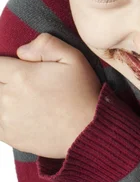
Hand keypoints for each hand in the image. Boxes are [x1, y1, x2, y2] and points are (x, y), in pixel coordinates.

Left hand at [0, 33, 101, 158]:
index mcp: (21, 76)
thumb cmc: (83, 94)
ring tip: (23, 98)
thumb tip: (22, 50)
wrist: (89, 130)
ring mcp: (7, 119)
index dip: (4, 64)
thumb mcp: (73, 58)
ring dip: (4, 98)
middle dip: (4, 80)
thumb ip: (46, 44)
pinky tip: (20, 114)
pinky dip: (4, 116)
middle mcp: (9, 98)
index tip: (15, 67)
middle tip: (25, 84)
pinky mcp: (10, 136)